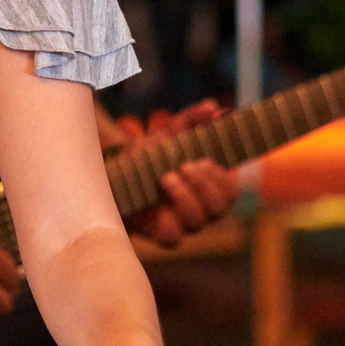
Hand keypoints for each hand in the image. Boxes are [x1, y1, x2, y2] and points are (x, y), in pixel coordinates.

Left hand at [118, 101, 239, 247]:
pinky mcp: (163, 234)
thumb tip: (214, 107)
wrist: (113, 175)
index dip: (224, 178)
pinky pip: (174, 238)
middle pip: (221, 206)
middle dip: (205, 184)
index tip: (206, 160)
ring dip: (186, 196)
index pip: (231, 188)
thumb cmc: (148, 155)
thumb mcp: (168, 133)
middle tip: (185, 165)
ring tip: (167, 177)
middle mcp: (202, 206)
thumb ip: (191, 120)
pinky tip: (158, 205)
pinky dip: (168, 221)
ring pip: (199, 221)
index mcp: (209, 184)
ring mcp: (184, 223)